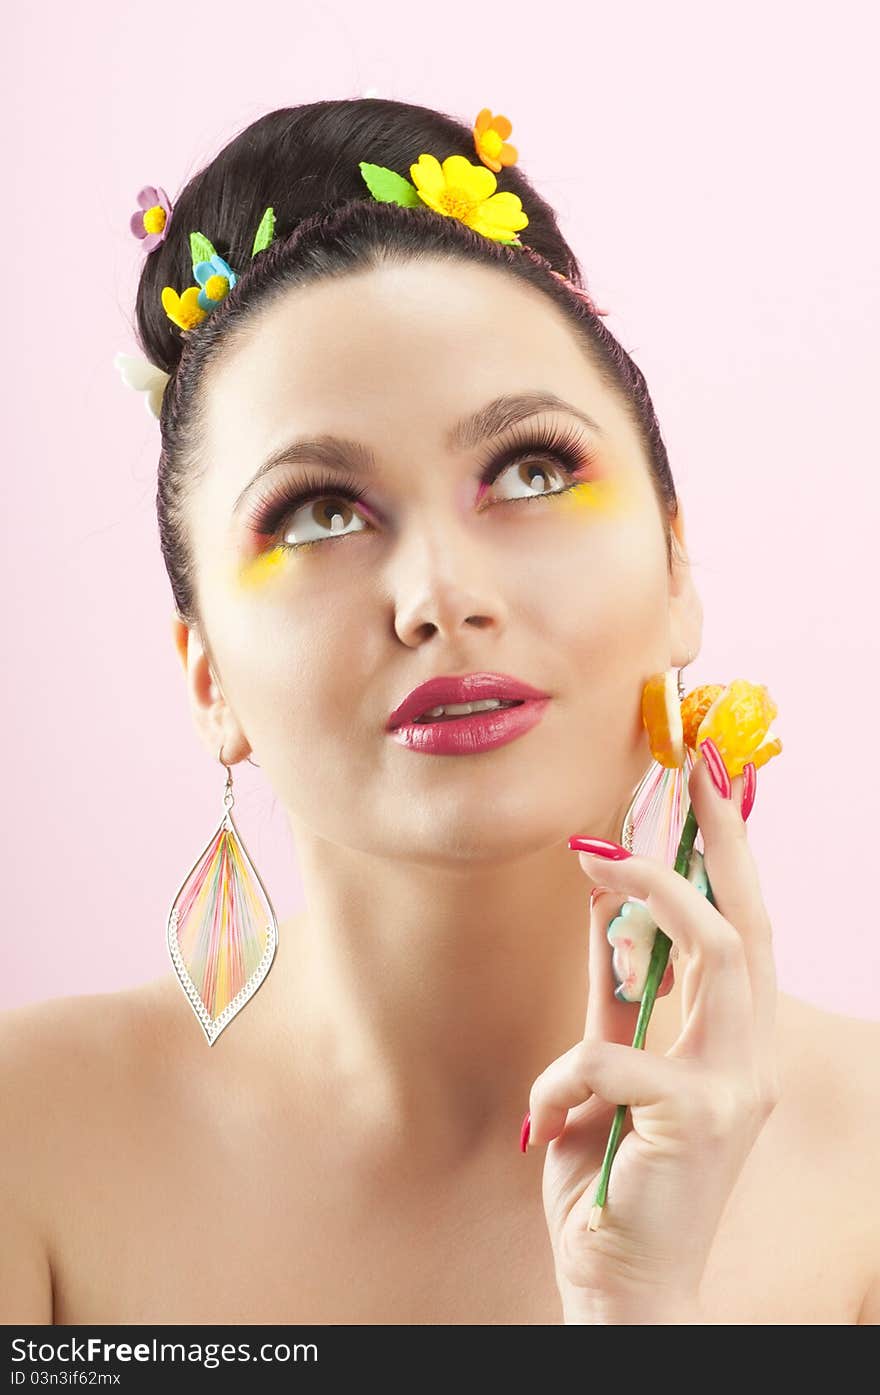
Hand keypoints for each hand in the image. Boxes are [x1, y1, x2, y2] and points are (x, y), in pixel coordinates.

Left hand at [526, 754, 780, 1323]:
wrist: (623, 1286)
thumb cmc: (616, 1175)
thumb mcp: (606, 1067)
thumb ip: (612, 992)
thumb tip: (599, 904)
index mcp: (731, 1041)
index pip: (743, 927)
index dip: (729, 852)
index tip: (706, 779)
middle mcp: (749, 1057)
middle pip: (749, 922)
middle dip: (722, 840)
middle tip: (690, 770)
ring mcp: (735, 1089)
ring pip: (716, 953)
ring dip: (651, 897)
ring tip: (594, 862)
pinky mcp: (698, 1121)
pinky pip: (612, 1054)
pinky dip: (563, 1075)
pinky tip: (544, 1118)